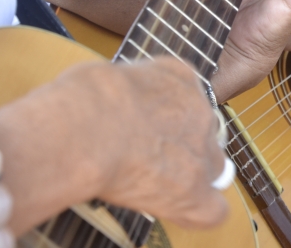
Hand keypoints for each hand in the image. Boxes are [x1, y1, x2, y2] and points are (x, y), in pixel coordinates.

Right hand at [0, 58, 228, 233]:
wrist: (85, 130)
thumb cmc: (79, 101)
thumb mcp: (105, 78)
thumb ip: (123, 92)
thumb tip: (109, 104)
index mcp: (180, 78)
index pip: (186, 99)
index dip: (166, 119)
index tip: (142, 130)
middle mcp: (200, 110)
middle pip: (202, 133)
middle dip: (180, 147)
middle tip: (143, 159)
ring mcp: (202, 151)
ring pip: (212, 168)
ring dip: (189, 178)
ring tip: (150, 185)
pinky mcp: (195, 191)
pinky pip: (212, 210)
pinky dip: (194, 213)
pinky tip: (172, 212)